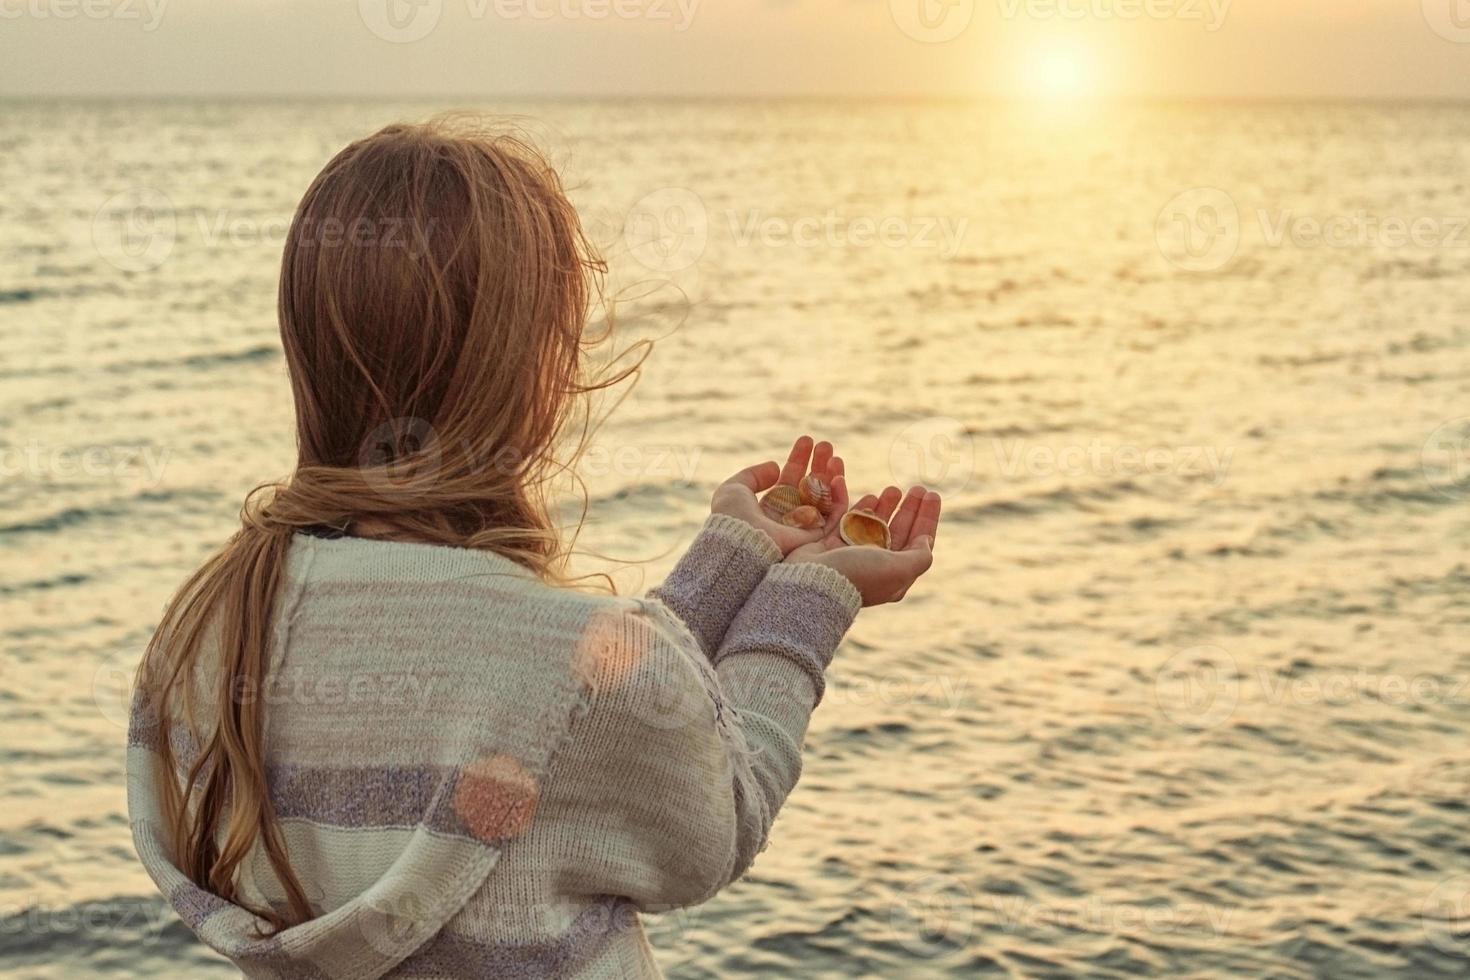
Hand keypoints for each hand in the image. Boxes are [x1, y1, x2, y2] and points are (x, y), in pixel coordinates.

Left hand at [711, 436, 849, 555]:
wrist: (741, 543)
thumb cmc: (732, 518)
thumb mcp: (734, 488)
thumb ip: (753, 474)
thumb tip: (775, 466)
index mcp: (769, 509)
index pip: (789, 480)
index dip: (798, 459)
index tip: (807, 439)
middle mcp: (788, 519)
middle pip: (809, 487)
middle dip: (818, 464)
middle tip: (826, 444)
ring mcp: (804, 529)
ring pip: (824, 499)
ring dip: (832, 476)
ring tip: (835, 456)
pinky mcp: (817, 540)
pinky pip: (835, 516)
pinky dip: (839, 496)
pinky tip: (838, 476)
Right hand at [785, 485, 940, 605]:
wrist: (813, 581)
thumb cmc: (859, 575)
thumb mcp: (898, 569)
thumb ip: (919, 556)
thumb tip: (926, 541)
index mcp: (894, 575)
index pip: (918, 543)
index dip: (927, 519)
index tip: (932, 495)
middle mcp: (875, 566)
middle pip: (899, 532)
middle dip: (909, 509)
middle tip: (917, 487)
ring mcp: (852, 556)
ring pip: (875, 525)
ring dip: (886, 506)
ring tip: (893, 488)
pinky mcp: (831, 546)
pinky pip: (850, 522)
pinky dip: (860, 509)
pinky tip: (870, 495)